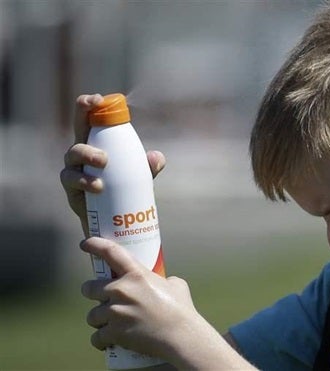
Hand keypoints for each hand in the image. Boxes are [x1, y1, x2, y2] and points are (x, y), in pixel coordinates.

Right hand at [60, 94, 165, 235]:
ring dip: (87, 158)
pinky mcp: (71, 190)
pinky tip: (98, 187)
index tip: (97, 99)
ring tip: (103, 168)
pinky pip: (71, 181)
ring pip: (72, 157)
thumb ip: (149, 166)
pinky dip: (84, 182)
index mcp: (97, 142)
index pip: (90, 118)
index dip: (89, 105)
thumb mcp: (141, 176)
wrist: (114, 220)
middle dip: (83, 125)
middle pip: (78, 133)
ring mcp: (74, 170)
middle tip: (104, 150)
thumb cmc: (125, 189)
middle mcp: (82, 153)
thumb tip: (157, 157)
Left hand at [80, 237, 251, 369]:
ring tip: (112, 324)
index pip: (111, 252)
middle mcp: (121, 290)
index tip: (85, 244)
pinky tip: (108, 342)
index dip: (95, 245)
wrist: (181, 336)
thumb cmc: (181, 310)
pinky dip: (101, 341)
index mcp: (137, 275)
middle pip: (89, 288)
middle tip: (104, 300)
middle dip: (93, 294)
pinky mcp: (113, 333)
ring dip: (99, 320)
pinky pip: (96, 337)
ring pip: (92, 315)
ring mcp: (115, 312)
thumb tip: (160, 282)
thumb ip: (162, 280)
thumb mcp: (176, 285)